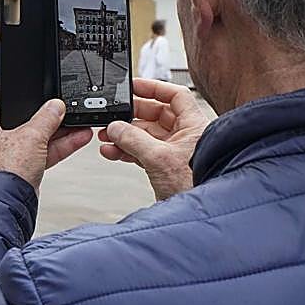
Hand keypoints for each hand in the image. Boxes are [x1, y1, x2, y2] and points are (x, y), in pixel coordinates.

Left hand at [0, 99, 91, 191]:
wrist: (9, 202)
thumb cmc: (7, 169)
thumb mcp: (31, 136)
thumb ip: (46, 118)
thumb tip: (56, 106)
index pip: (22, 108)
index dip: (42, 106)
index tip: (59, 104)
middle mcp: (3, 137)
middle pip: (35, 124)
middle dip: (58, 121)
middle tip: (75, 114)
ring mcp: (15, 154)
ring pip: (44, 139)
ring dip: (64, 134)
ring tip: (83, 126)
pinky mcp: (27, 167)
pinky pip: (47, 152)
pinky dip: (62, 146)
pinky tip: (78, 138)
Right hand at [99, 78, 215, 200]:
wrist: (198, 217)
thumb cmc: (195, 186)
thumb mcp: (159, 158)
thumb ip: (133, 139)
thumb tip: (115, 127)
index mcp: (194, 125)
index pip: (175, 95)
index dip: (154, 88)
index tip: (133, 87)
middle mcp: (186, 136)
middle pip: (156, 115)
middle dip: (131, 116)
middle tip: (114, 116)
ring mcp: (176, 152)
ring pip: (146, 135)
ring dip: (125, 135)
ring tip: (106, 137)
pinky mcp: (166, 168)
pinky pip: (142, 152)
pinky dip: (127, 151)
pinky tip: (112, 152)